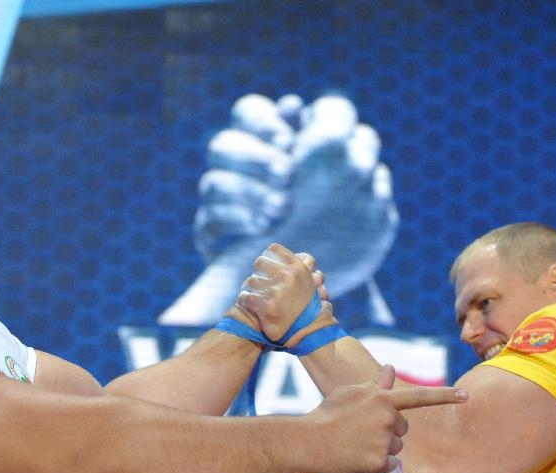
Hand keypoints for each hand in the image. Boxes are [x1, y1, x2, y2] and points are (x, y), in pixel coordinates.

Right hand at [158, 93, 397, 325]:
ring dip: (248, 192)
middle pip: (223, 145)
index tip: (290, 141)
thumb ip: (329, 134)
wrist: (330, 282)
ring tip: (281, 208)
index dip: (264, 121)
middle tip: (287, 176)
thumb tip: (294, 106)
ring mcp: (222, 205)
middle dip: (255, 158)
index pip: (249, 113)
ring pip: (213, 182)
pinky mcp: (215, 239)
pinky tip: (262, 228)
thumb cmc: (341, 221)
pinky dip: (236, 222)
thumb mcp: (348, 178)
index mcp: (269, 145)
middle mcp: (240, 172)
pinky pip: (208, 223)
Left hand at [235, 243, 334, 343]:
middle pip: (259, 262)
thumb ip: (296, 264)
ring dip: (250, 289)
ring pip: (250, 281)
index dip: (268, 258)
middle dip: (258, 273)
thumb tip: (274, 251)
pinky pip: (246, 297)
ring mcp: (278, 292)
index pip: (273, 249)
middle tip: (260, 285)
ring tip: (256, 297)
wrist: (308, 334)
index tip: (267, 268)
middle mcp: (289, 277)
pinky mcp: (268, 307)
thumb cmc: (305, 306)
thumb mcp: (307, 281)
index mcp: (299, 267)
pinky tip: (251, 306)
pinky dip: (245, 301)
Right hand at [304, 365, 466, 472]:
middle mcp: (388, 421)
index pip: (420, 397)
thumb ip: (374, 386)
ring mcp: (384, 443)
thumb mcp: (349, 393)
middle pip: (403, 429)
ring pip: (395, 448)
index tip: (466, 395)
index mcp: (382, 400)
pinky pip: (388, 466)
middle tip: (362, 432)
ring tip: (355, 446)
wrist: (307, 443)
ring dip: (381, 448)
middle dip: (389, 430)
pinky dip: (376, 465)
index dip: (446, 395)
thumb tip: (391, 371)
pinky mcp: (379, 464)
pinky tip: (357, 459)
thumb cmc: (326, 415)